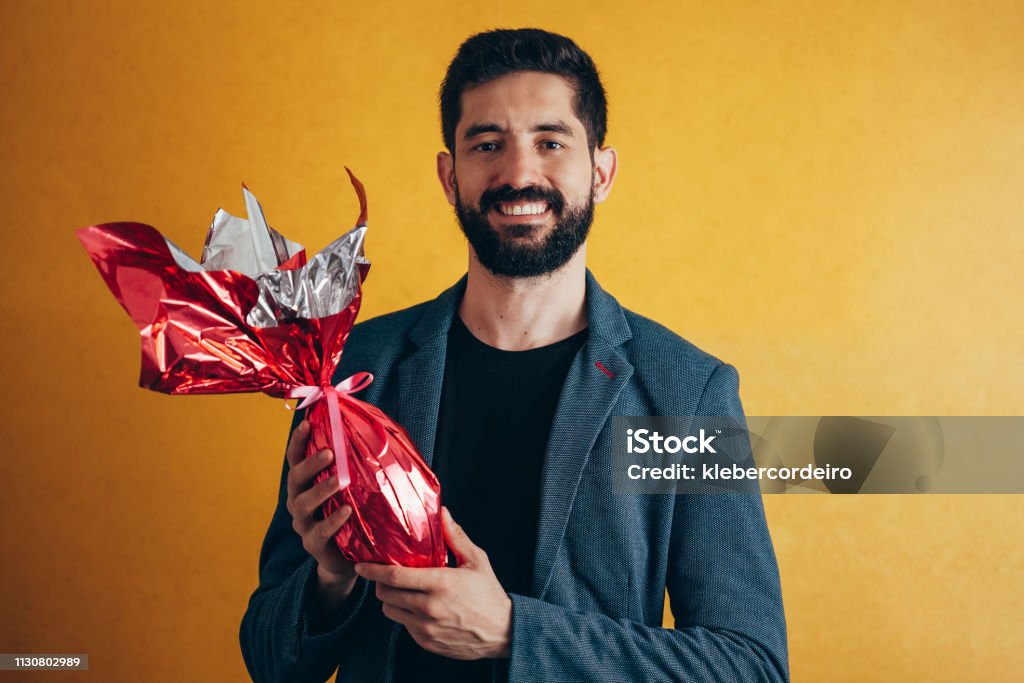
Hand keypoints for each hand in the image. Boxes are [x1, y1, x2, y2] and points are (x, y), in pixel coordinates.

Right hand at [285, 420, 356, 603]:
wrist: (351, 558)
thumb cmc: (354, 513)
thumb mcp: (354, 486)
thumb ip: (357, 463)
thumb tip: (378, 428)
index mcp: (305, 483)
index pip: (295, 458)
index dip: (298, 441)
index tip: (307, 423)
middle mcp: (299, 501)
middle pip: (295, 479)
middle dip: (310, 464)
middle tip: (330, 452)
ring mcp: (304, 524)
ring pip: (304, 504)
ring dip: (321, 490)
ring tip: (339, 480)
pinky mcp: (313, 545)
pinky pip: (319, 532)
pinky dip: (332, 520)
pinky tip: (346, 510)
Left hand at [355, 508, 511, 659]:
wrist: (502, 631)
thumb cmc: (489, 592)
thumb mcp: (476, 560)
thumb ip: (455, 536)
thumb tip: (442, 512)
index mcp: (440, 583)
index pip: (395, 576)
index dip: (373, 570)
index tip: (361, 565)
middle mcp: (429, 608)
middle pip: (386, 595)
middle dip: (380, 584)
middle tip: (383, 575)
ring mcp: (426, 628)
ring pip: (390, 612)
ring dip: (390, 600)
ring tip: (400, 591)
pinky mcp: (427, 642)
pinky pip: (404, 626)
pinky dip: (404, 615)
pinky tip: (416, 607)